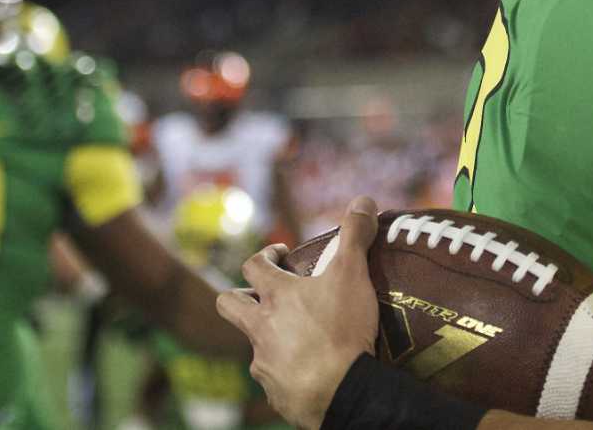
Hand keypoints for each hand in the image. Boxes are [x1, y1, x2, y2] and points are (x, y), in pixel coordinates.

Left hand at [215, 197, 381, 429]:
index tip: (278, 254)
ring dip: (269, 337)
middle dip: (239, 295)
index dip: (263, 255)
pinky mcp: (274, 392)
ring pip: (254, 344)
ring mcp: (263, 363)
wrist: (340, 392)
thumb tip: (363, 199)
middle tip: (263, 296)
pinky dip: (286, 371)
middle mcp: (261, 328)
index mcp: (277, 296)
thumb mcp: (353, 275)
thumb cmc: (342, 330)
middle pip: (229, 304)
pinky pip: (273, 378)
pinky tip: (308, 371)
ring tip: (298, 338)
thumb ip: (355, 236)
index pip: (253, 265)